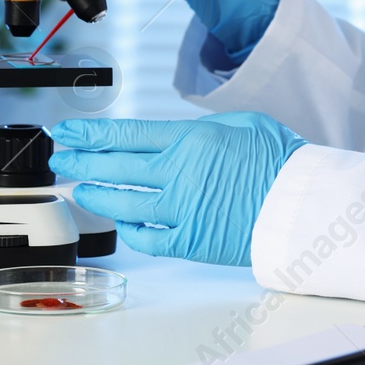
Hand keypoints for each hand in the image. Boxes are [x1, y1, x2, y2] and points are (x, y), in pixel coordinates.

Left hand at [48, 112, 306, 266]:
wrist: (302, 205)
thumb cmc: (280, 160)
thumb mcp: (241, 122)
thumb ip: (200, 129)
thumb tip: (173, 136)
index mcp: (190, 140)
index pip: (125, 135)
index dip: (90, 134)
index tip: (66, 133)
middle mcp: (179, 174)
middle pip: (113, 167)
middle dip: (81, 162)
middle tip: (61, 159)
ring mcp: (181, 211)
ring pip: (122, 203)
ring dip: (94, 195)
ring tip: (80, 190)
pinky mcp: (190, 242)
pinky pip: (146, 238)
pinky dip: (128, 229)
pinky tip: (120, 221)